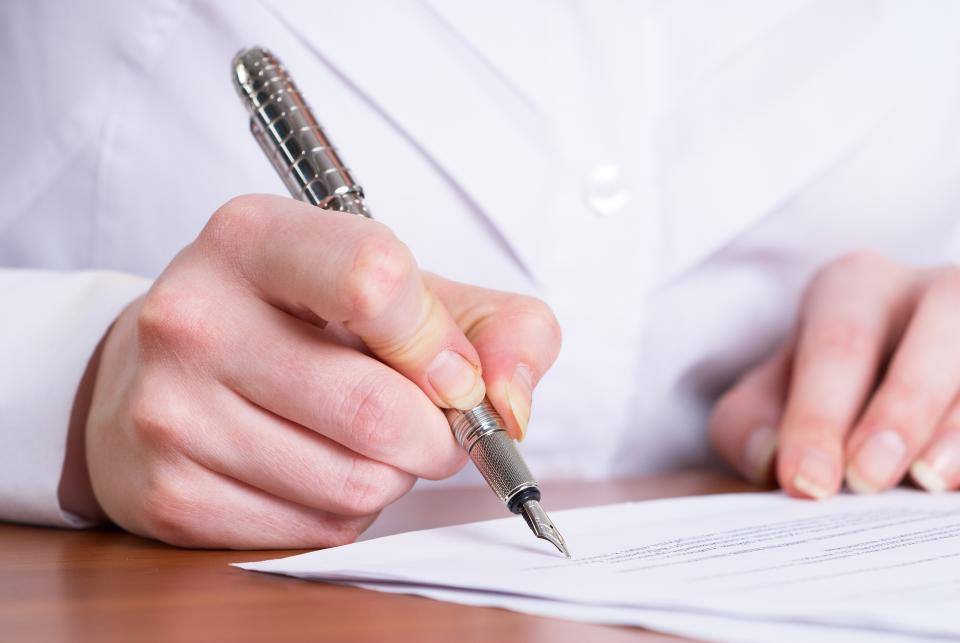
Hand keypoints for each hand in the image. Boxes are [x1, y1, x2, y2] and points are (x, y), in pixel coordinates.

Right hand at [80, 195, 560, 547]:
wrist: (171, 370)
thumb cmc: (304, 323)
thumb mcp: (406, 289)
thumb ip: (498, 327)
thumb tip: (510, 406)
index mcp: (254, 238)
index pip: (375, 281)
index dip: (439, 344)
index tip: (450, 372)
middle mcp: (195, 318)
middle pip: (376, 410)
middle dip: (433, 434)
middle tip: (425, 423)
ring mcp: (170, 410)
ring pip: (355, 483)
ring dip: (391, 474)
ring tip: (360, 439)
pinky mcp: (168, 493)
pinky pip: (316, 530)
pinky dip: (345, 511)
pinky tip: (316, 468)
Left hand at [711, 251, 959, 496]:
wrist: (885, 379)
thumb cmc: (822, 394)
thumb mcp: (770, 399)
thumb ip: (749, 425)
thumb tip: (768, 458)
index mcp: (852, 288)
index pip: (836, 346)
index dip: (819, 414)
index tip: (806, 481)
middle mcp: (928, 291)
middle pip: (928, 338)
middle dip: (897, 412)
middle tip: (867, 480)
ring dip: (959, 426)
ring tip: (928, 479)